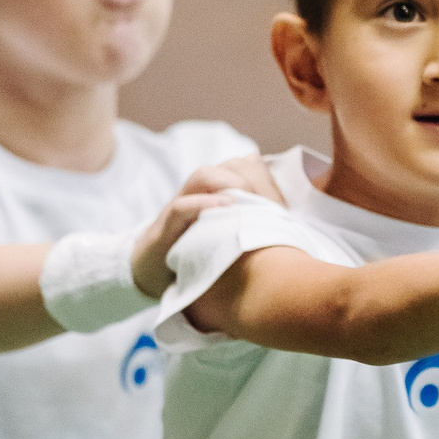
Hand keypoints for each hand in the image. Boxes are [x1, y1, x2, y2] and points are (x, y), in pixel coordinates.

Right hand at [131, 156, 284, 297]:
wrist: (151, 274)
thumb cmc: (197, 254)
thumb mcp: (229, 237)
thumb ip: (252, 221)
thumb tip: (286, 221)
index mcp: (218, 193)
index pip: (247, 165)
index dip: (266, 177)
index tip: (282, 201)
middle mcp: (200, 193)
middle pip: (230, 165)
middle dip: (253, 178)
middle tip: (269, 204)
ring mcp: (182, 206)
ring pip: (204, 175)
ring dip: (230, 184)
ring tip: (247, 203)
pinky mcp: (164, 227)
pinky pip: (181, 206)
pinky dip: (203, 204)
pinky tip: (226, 208)